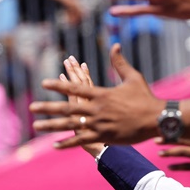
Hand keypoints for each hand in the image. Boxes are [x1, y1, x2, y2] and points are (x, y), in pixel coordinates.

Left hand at [31, 44, 163, 147]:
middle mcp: (97, 109)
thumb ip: (120, 62)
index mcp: (101, 94)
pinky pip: (81, 140)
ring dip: (51, 126)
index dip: (58, 85)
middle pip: (67, 108)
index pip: (75, 88)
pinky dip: (67, 143)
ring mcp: (99, 124)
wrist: (158, 119)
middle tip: (31, 107)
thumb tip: (115, 45)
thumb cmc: (146, 98)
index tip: (43, 83)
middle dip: (47, 108)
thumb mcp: (133, 77)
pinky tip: (54, 145)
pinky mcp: (104, 136)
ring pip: (70, 125)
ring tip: (36, 126)